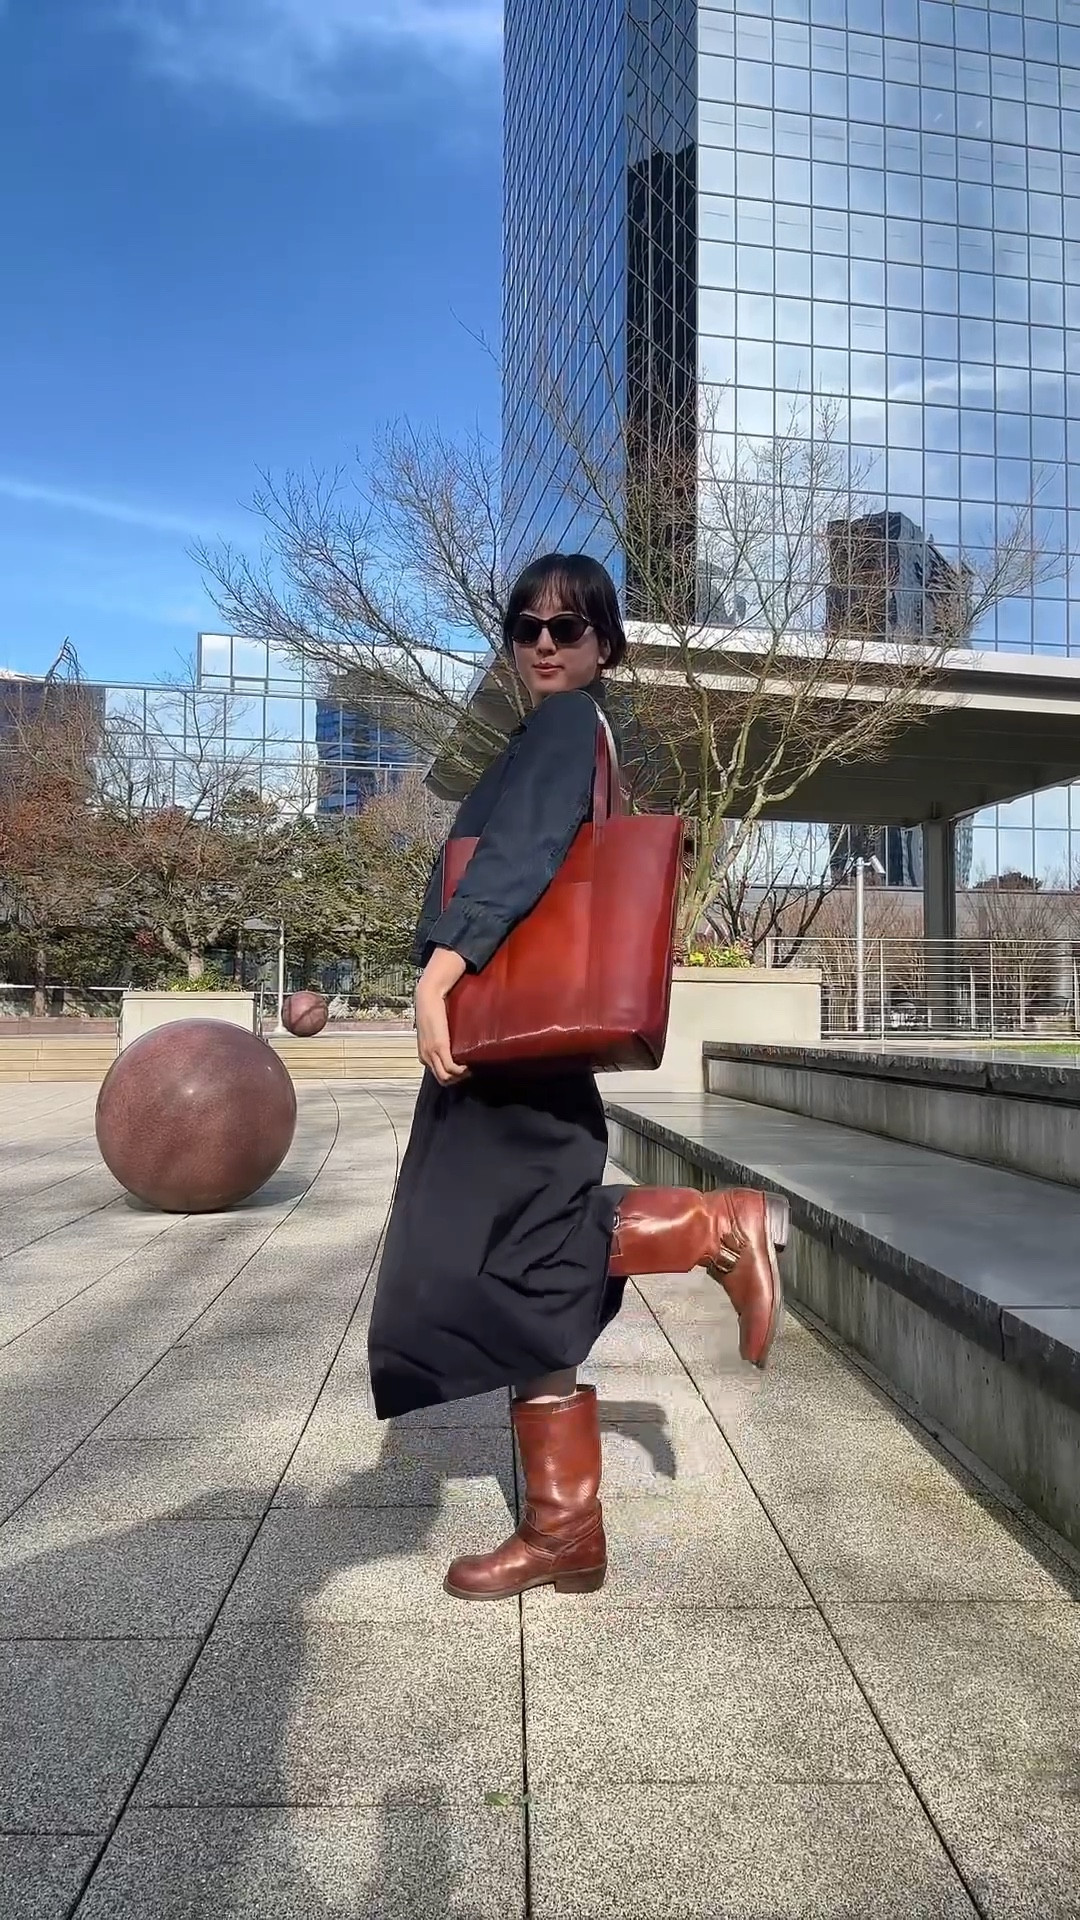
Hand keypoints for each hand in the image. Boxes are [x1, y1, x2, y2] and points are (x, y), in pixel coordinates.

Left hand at [415, 948, 468, 1085]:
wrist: (428, 997)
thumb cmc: (433, 1009)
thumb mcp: (435, 1030)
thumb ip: (441, 1038)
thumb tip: (454, 1041)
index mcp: (424, 1053)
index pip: (438, 1074)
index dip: (452, 1074)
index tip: (464, 1068)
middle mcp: (426, 1056)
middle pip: (442, 1079)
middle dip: (457, 1078)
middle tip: (470, 1069)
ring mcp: (431, 1053)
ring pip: (446, 1077)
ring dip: (460, 1076)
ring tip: (471, 1067)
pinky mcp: (440, 1047)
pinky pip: (451, 1068)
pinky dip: (461, 1070)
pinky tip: (469, 1064)